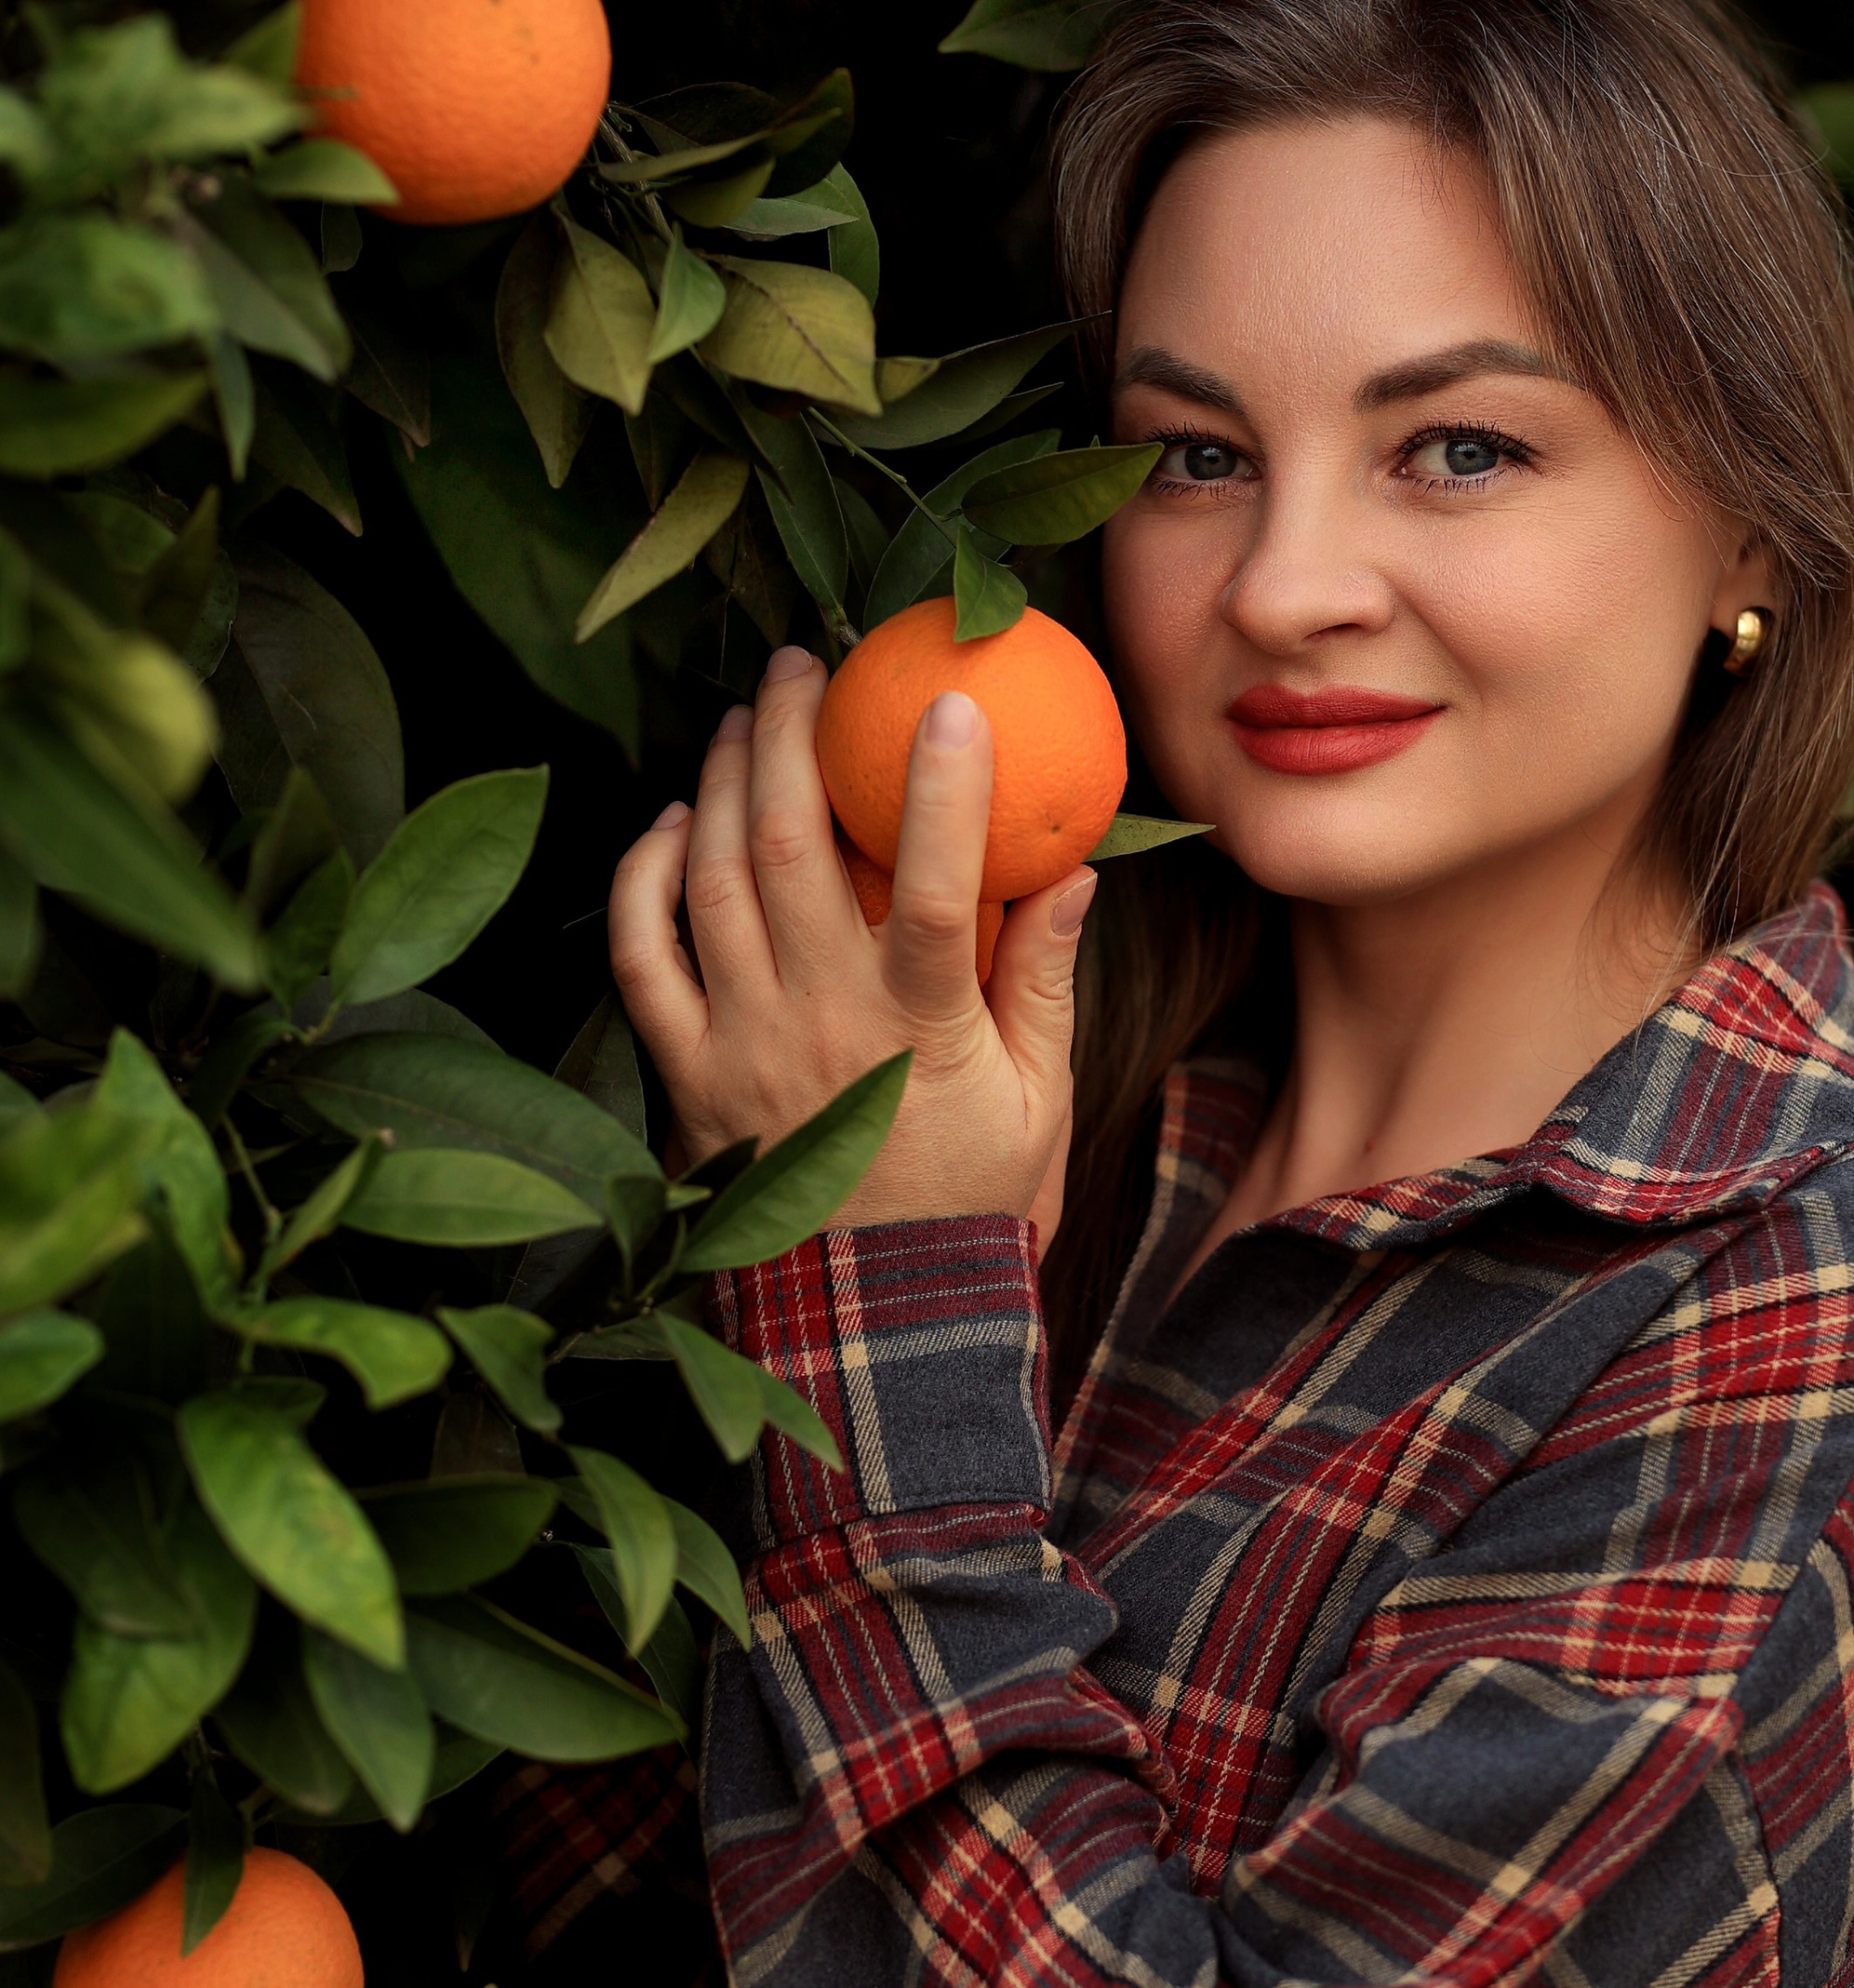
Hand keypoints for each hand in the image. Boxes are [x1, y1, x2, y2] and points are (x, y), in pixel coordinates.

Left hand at [608, 645, 1091, 1241]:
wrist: (871, 1322)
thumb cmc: (972, 1201)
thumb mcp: (1039, 1098)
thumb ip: (1046, 978)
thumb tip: (1077, 869)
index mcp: (919, 1026)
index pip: (938, 886)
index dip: (941, 787)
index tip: (949, 697)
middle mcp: (817, 1021)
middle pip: (790, 844)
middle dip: (792, 734)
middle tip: (805, 665)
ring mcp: (739, 1044)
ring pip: (712, 878)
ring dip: (720, 779)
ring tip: (743, 718)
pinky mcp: (685, 1073)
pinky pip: (642, 958)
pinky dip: (646, 879)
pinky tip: (668, 825)